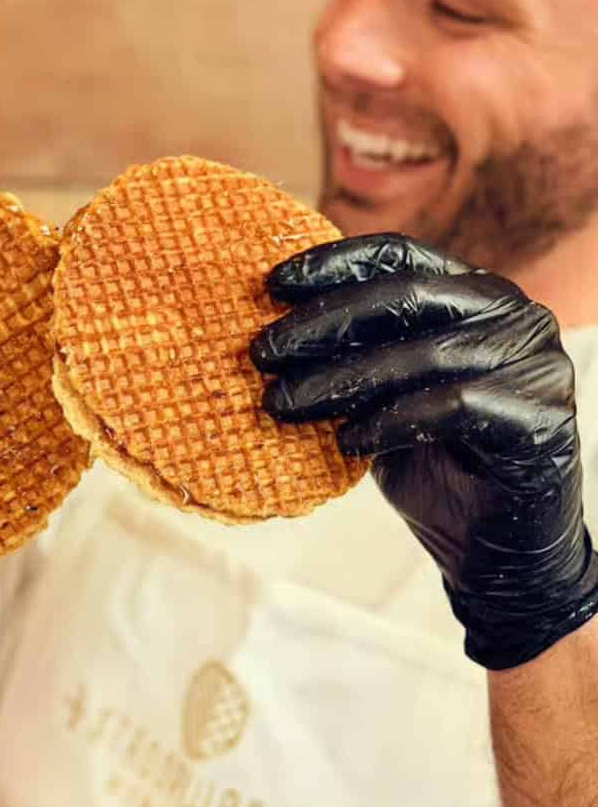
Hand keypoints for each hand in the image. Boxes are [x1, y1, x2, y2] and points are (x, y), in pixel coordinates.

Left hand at [251, 234, 597, 670]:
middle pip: (406, 297)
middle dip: (323, 324)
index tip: (271, 286)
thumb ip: (352, 352)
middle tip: (262, 354)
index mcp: (476, 294)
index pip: (402, 255)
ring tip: (283, 405)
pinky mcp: (544, 418)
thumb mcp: (380, 396)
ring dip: (342, 380)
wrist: (491, 551)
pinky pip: (456, 405)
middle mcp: (516, 315)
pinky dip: (391, 421)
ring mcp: (539, 363)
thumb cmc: (432, 464)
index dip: (334, 264)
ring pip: (425, 354)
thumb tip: (269, 322)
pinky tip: (346, 442)